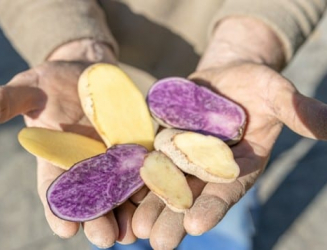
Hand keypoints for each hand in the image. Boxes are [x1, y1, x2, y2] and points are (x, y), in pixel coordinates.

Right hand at [0, 40, 137, 246]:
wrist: (89, 72)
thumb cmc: (54, 82)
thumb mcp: (30, 87)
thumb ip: (8, 100)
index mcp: (57, 159)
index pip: (55, 190)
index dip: (58, 209)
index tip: (64, 227)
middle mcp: (87, 166)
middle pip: (92, 199)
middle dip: (98, 220)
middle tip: (105, 239)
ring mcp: (115, 159)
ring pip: (121, 192)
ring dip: (127, 212)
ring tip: (133, 231)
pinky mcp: (138, 146)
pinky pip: (146, 169)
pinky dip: (152, 185)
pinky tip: (159, 199)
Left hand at [131, 16, 326, 248]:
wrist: (225, 76)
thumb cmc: (255, 85)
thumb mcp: (275, 92)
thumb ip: (296, 110)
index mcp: (238, 165)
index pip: (226, 191)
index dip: (212, 207)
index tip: (196, 225)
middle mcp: (209, 167)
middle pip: (191, 196)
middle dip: (174, 218)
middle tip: (157, 242)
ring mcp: (183, 156)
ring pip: (165, 184)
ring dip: (150, 205)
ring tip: (135, 227)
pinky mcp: (163, 142)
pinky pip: (147, 160)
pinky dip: (135, 176)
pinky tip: (119, 191)